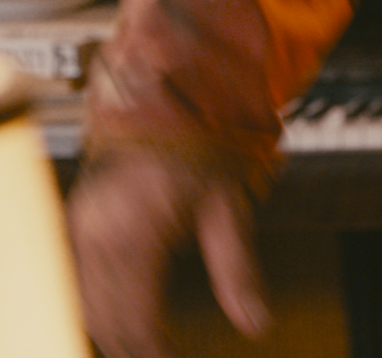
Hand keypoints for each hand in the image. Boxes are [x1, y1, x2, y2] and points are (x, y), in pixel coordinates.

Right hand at [65, 148, 267, 357]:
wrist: (163, 99)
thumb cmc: (201, 147)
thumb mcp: (230, 208)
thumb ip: (238, 271)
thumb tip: (257, 324)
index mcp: (133, 234)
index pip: (135, 317)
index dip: (154, 352)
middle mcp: (94, 235)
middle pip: (103, 319)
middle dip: (130, 350)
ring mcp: (77, 229)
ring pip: (82, 305)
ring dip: (110, 333)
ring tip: (147, 350)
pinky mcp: (73, 224)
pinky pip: (75, 282)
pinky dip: (97, 308)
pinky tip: (123, 321)